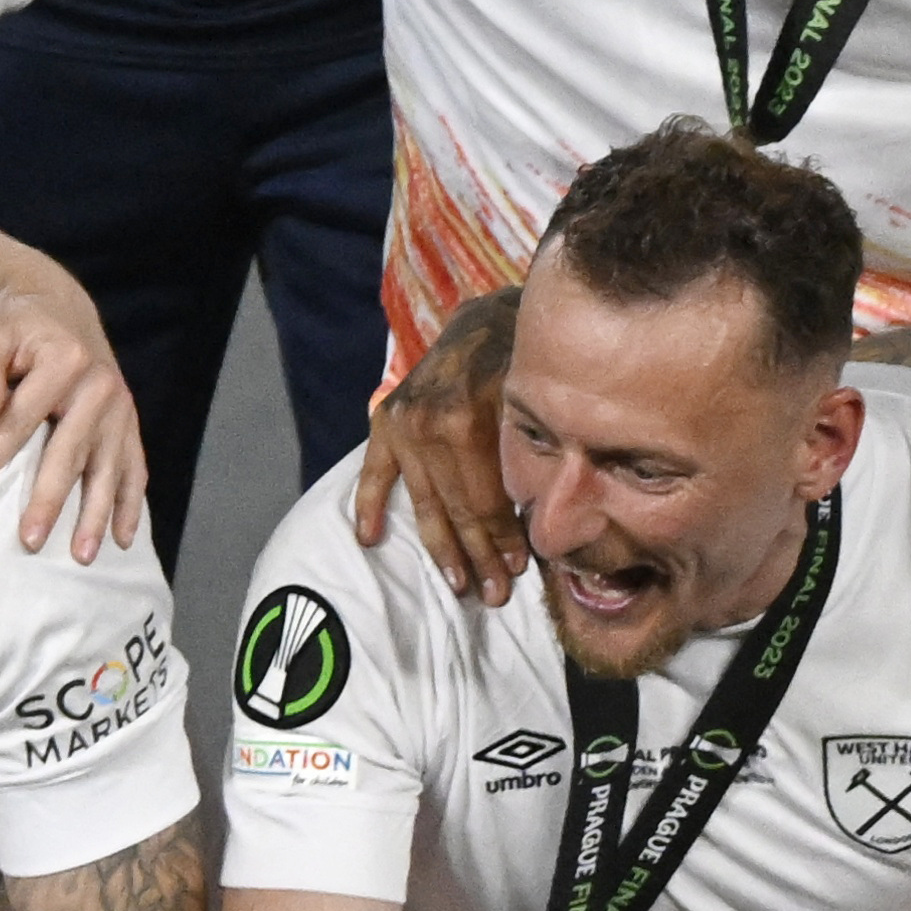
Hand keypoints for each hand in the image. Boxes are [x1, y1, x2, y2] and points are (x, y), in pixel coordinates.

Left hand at [0, 274, 147, 562]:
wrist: (55, 302)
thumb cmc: (13, 322)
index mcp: (64, 362)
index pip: (22, 419)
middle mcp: (100, 387)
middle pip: (70, 453)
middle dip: (49, 500)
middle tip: (30, 541)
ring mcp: (119, 407)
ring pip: (106, 468)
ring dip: (95, 515)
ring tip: (82, 556)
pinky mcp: (128, 421)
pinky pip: (133, 467)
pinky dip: (129, 503)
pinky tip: (122, 538)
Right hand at [349, 290, 528, 605]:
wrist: (488, 315)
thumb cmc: (525, 357)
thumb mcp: (538, 399)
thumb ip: (530, 453)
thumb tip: (541, 516)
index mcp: (468, 420)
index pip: (487, 499)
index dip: (502, 539)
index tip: (517, 573)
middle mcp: (428, 425)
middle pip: (457, 508)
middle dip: (477, 555)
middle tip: (492, 595)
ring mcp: (402, 425)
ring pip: (424, 503)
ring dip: (441, 547)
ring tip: (457, 583)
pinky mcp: (385, 421)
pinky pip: (373, 473)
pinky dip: (369, 506)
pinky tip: (368, 540)